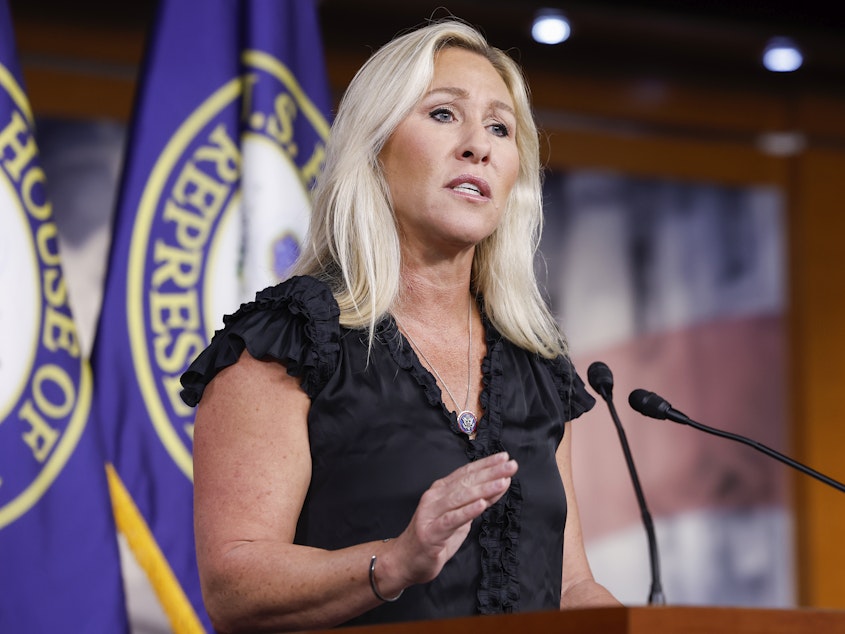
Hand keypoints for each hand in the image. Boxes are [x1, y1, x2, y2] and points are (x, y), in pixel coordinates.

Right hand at [389, 452, 517, 587]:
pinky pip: (452, 519)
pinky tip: (482, 504)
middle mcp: (435, 497)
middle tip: (510, 465)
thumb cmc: (433, 538)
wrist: (405, 560)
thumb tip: (500, 486)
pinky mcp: (431, 532)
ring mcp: (431, 513)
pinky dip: (468, 511)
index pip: (466, 472)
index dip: (486, 464)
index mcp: (441, 490)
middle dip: (491, 472)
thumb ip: (477, 502)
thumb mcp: (460, 518)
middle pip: (466, 481)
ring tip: (502, 482)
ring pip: (461, 497)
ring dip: (484, 488)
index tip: (504, 457)